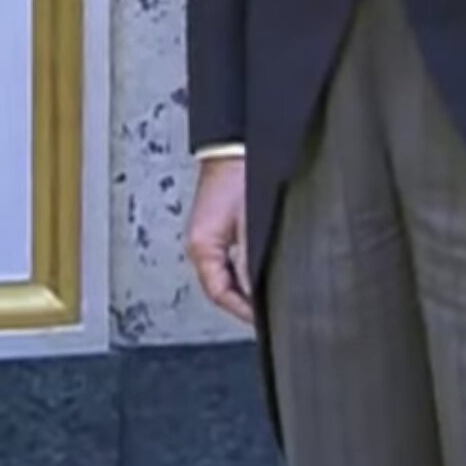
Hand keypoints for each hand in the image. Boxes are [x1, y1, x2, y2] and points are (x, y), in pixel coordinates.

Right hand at [186, 157, 253, 324]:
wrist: (234, 145)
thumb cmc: (239, 176)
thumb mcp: (250, 225)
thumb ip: (251, 260)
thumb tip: (258, 290)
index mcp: (202, 246)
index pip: (219, 293)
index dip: (242, 310)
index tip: (261, 319)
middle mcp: (199, 244)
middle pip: (220, 286)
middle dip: (243, 301)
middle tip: (265, 312)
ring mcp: (206, 236)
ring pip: (224, 274)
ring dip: (243, 286)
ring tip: (264, 297)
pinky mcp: (217, 226)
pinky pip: (227, 259)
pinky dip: (242, 269)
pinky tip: (258, 271)